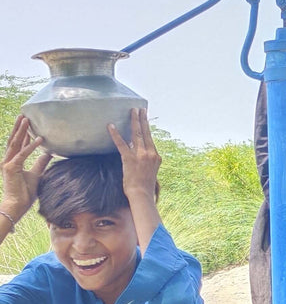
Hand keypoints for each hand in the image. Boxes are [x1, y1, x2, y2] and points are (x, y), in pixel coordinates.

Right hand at [1, 115, 51, 221]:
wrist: (18, 205)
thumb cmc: (25, 192)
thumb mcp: (37, 174)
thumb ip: (40, 163)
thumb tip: (48, 153)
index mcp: (14, 161)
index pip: (19, 144)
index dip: (23, 133)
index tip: (28, 122)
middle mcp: (9, 160)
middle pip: (14, 140)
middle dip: (19, 127)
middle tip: (24, 114)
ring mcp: (8, 163)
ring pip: (16, 143)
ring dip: (22, 131)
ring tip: (27, 119)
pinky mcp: (11, 168)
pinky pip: (23, 154)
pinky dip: (31, 146)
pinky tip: (40, 139)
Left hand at [109, 108, 161, 252]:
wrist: (142, 194)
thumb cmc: (145, 187)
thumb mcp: (151, 172)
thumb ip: (148, 162)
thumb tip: (143, 158)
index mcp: (155, 156)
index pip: (150, 138)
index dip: (147, 127)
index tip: (145, 118)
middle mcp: (150, 153)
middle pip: (146, 132)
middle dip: (142, 119)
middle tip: (139, 109)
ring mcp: (140, 155)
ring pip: (137, 134)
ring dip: (134, 121)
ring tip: (132, 111)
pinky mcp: (129, 159)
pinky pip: (122, 144)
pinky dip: (116, 134)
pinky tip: (111, 126)